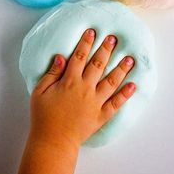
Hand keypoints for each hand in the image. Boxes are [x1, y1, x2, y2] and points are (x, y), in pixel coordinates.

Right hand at [30, 29, 135, 148]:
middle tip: (114, 38)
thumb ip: (51, 73)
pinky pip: (116, 103)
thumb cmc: (44, 116)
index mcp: (69, 81)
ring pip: (111, 81)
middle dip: (106, 49)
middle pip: (98, 64)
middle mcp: (85, 88)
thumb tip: (61, 57)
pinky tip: (134, 85)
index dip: (86, 42)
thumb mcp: (40, 92)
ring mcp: (95, 102)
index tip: (93, 32)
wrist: (53, 141)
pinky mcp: (101, 115)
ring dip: (121, 68)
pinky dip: (126, 94)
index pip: (80, 56)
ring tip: (130, 58)